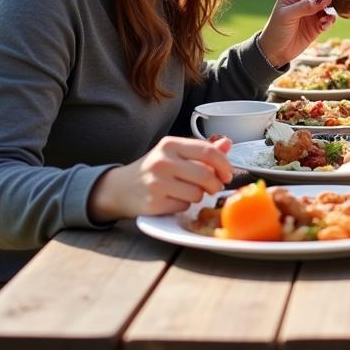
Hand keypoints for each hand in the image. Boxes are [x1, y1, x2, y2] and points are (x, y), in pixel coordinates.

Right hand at [88, 136, 233, 220]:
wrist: (120, 188)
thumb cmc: (153, 169)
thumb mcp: (174, 154)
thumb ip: (201, 150)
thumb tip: (227, 143)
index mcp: (170, 144)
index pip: (207, 151)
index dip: (224, 164)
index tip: (228, 174)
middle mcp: (162, 161)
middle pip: (206, 175)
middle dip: (215, 184)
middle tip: (214, 187)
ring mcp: (157, 182)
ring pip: (197, 193)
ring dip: (199, 196)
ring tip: (189, 192)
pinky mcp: (153, 202)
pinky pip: (183, 206)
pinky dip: (184, 205)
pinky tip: (174, 199)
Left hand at [256, 0, 345, 66]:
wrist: (274, 53)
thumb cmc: (276, 31)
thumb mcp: (287, 16)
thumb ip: (306, 6)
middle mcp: (303, 4)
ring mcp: (310, 15)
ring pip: (327, 7)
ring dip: (332, 9)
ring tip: (330, 15)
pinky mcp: (316, 27)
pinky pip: (327, 20)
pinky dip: (329, 21)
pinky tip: (325, 25)